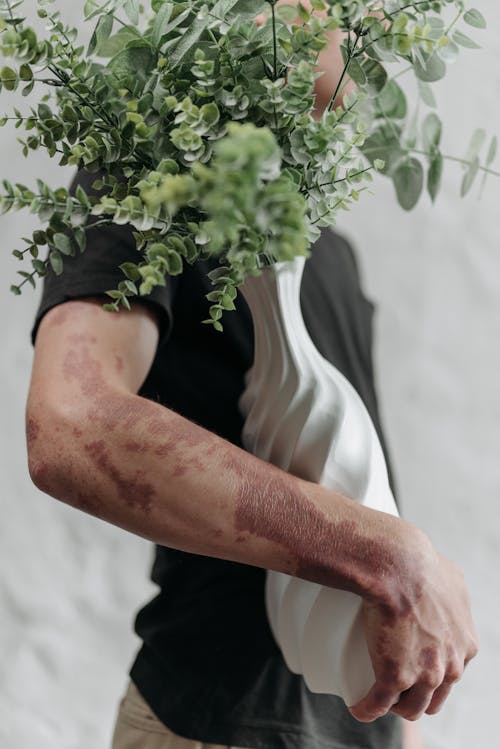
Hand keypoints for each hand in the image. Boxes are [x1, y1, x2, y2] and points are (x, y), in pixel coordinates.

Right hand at [350, 527, 478, 721]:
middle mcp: (451, 665)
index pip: (452, 672)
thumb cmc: (418, 564)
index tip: (413, 658)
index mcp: (466, 644)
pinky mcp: (395, 678)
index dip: (432, 670)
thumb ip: (448, 587)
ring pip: (411, 707)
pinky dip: (366, 709)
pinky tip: (358, 707)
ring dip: (394, 705)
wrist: (397, 566)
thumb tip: (438, 581)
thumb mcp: (449, 576)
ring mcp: (424, 675)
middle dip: (416, 693)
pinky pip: (378, 704)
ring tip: (376, 694)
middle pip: (434, 695)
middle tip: (394, 675)